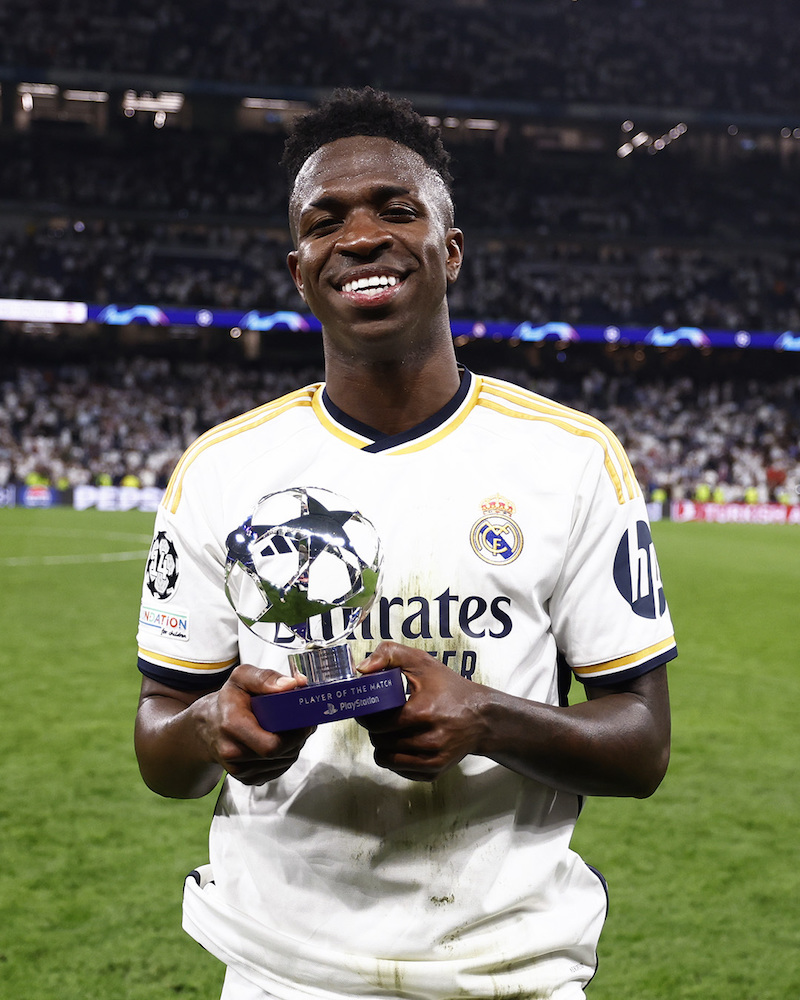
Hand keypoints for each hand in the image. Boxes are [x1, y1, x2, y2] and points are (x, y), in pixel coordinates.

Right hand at [194, 663, 315, 784]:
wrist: (207, 726)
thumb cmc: (228, 701)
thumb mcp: (242, 678)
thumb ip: (265, 678)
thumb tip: (291, 685)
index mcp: (232, 725)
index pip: (273, 744)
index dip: (295, 734)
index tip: (304, 719)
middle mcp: (232, 752)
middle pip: (281, 754)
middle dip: (297, 738)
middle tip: (301, 722)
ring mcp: (239, 769)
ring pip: (283, 763)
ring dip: (293, 747)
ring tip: (289, 729)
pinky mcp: (246, 778)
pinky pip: (277, 770)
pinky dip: (284, 756)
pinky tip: (279, 741)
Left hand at [356, 642, 486, 781]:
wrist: (482, 717)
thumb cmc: (450, 688)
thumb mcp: (423, 662)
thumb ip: (390, 654)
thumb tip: (362, 669)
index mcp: (424, 712)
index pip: (380, 723)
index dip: (367, 716)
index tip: (367, 709)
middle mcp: (431, 739)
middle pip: (381, 741)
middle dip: (374, 730)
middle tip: (378, 718)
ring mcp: (434, 758)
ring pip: (387, 759)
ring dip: (382, 745)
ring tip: (387, 731)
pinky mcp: (436, 771)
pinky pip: (400, 771)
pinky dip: (395, 759)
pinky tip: (400, 744)